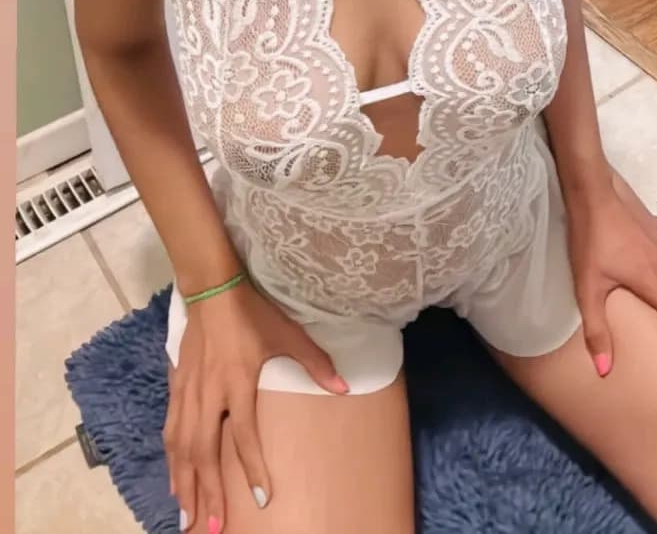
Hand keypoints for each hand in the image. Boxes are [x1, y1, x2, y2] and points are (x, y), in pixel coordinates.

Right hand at [163, 279, 347, 531]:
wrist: (212, 288)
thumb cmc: (253, 312)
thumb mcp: (288, 334)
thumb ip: (315, 363)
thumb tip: (344, 387)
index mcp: (238, 383)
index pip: (244, 436)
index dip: (253, 469)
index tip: (262, 500)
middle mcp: (209, 394)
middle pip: (204, 453)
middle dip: (207, 494)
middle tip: (210, 530)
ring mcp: (189, 392)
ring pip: (182, 448)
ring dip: (185, 484)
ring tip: (187, 517)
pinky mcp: (176, 386)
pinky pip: (170, 431)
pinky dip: (172, 460)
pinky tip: (175, 480)